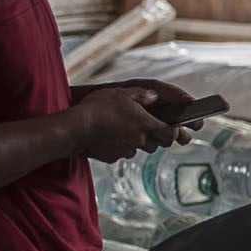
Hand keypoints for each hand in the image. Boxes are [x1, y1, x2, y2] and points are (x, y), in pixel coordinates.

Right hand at [70, 84, 184, 161]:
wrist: (75, 128)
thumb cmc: (98, 108)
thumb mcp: (122, 93)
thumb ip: (142, 95)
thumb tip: (154, 96)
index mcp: (145, 125)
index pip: (171, 134)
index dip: (174, 132)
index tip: (173, 128)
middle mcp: (139, 140)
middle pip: (158, 144)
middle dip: (157, 137)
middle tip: (148, 127)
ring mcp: (125, 150)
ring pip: (140, 148)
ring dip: (138, 141)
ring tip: (125, 128)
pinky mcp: (112, 157)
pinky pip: (122, 153)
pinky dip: (120, 146)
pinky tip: (109, 136)